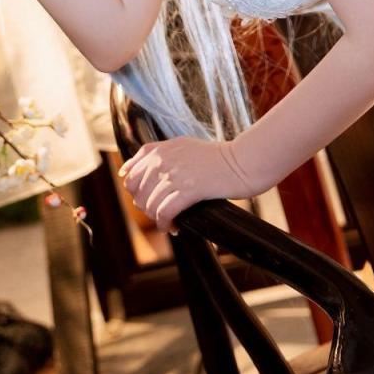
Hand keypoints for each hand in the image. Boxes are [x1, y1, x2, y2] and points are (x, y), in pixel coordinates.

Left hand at [120, 136, 257, 233]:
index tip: (148, 198)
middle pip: (136, 191)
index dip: (137, 191)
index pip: (130, 173)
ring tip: (169, 222)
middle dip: (146, 206)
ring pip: (149, 204)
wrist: (245, 161)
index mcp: (162, 148)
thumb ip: (159, 154)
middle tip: (161, 212)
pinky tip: (174, 227)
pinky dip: (166, 224)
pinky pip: (164, 213)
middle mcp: (164, 159)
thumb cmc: (220, 157)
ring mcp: (175, 174)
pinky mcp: (189, 189)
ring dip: (156, 218)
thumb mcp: (184, 146)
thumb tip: (128, 172)